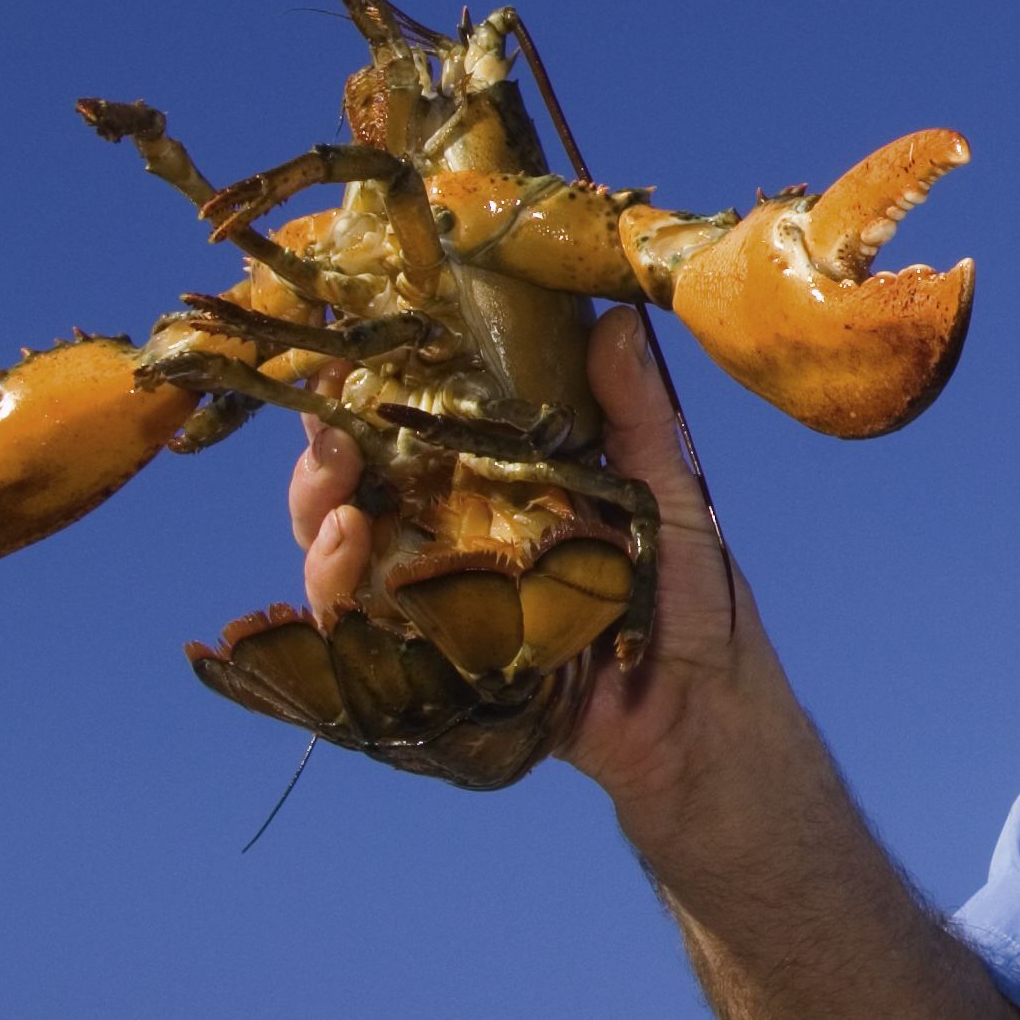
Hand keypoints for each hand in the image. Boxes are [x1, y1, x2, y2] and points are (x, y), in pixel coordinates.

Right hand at [288, 308, 761, 809]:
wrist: (700, 702)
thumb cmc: (686, 589)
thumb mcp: (663, 487)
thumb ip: (633, 410)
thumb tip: (614, 317)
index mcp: (494, 480)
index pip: (412, 425)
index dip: (370, 388)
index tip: (351, 348)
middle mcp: (450, 532)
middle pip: (354, 484)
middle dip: (325, 452)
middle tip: (333, 428)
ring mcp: (433, 596)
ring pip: (337, 551)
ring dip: (319, 518)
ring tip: (341, 505)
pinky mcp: (429, 658)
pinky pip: (358, 630)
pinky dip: (335, 593)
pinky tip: (350, 553)